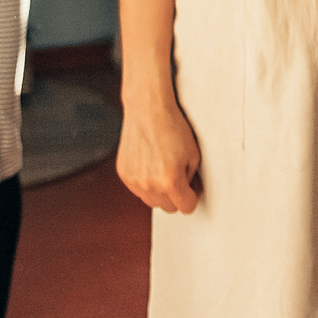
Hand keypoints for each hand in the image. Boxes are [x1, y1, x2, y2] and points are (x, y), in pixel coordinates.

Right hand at [117, 90, 201, 213]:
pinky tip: (150, 164)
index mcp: (171, 180)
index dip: (192, 197)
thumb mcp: (193, 154)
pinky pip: (138, 190)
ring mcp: (135, 181)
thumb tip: (187, 191)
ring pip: (152, 201)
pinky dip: (146, 183)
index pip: (186, 207)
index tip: (193, 188)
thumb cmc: (173, 128)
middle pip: (168, 208)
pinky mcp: (124, 174)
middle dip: (176, 196)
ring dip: (160, 192)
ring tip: (164, 169)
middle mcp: (151, 185)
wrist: (147, 109)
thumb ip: (191, 178)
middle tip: (179, 177)